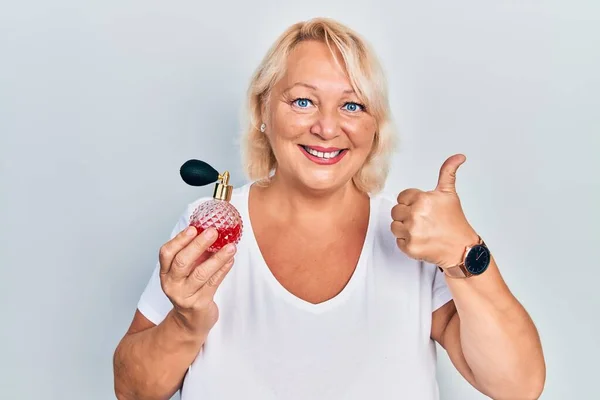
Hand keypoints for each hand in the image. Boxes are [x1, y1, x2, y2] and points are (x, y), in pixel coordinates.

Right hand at [158, 226, 235, 335]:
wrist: (191, 321)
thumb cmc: (190, 289)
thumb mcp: (186, 272)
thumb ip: (193, 253)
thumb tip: (209, 229)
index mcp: (166, 272)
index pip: (166, 253)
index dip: (179, 239)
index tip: (194, 228)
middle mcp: (171, 284)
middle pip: (182, 261)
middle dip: (198, 245)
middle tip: (213, 232)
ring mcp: (184, 295)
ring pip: (200, 273)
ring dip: (217, 258)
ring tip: (231, 246)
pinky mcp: (199, 304)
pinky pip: (213, 283)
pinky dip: (223, 270)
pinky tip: (231, 260)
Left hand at [391, 154, 478, 268]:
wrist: (462, 249)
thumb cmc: (455, 222)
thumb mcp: (449, 194)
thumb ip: (448, 172)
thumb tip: (459, 156)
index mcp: (422, 199)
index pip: (402, 197)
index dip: (411, 203)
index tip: (423, 209)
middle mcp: (416, 215)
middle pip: (396, 211)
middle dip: (407, 215)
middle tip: (423, 221)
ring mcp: (412, 232)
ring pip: (394, 226)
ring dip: (405, 229)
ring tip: (422, 230)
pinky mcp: (409, 247)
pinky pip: (398, 241)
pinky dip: (407, 242)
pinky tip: (421, 240)